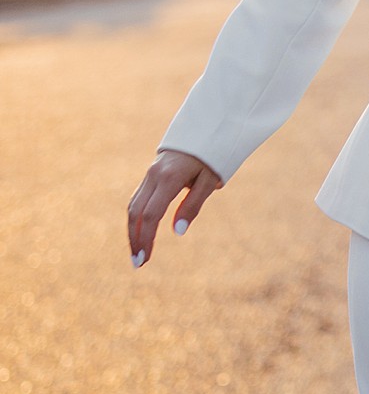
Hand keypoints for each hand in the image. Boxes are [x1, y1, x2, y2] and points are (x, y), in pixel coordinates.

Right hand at [128, 148, 222, 265]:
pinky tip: (139, 234)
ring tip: (137, 253)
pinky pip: (137, 199)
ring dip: (132, 231)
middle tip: (138, 263)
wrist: (202, 130)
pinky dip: (136, 218)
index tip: (145, 258)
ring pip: (133, 206)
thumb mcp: (209, 180)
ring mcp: (149, 175)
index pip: (151, 214)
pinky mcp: (149, 176)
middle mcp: (153, 176)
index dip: (146, 237)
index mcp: (169, 178)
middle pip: (136, 212)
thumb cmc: (210, 157)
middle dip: (135, 239)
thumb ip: (192, 205)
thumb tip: (176, 232)